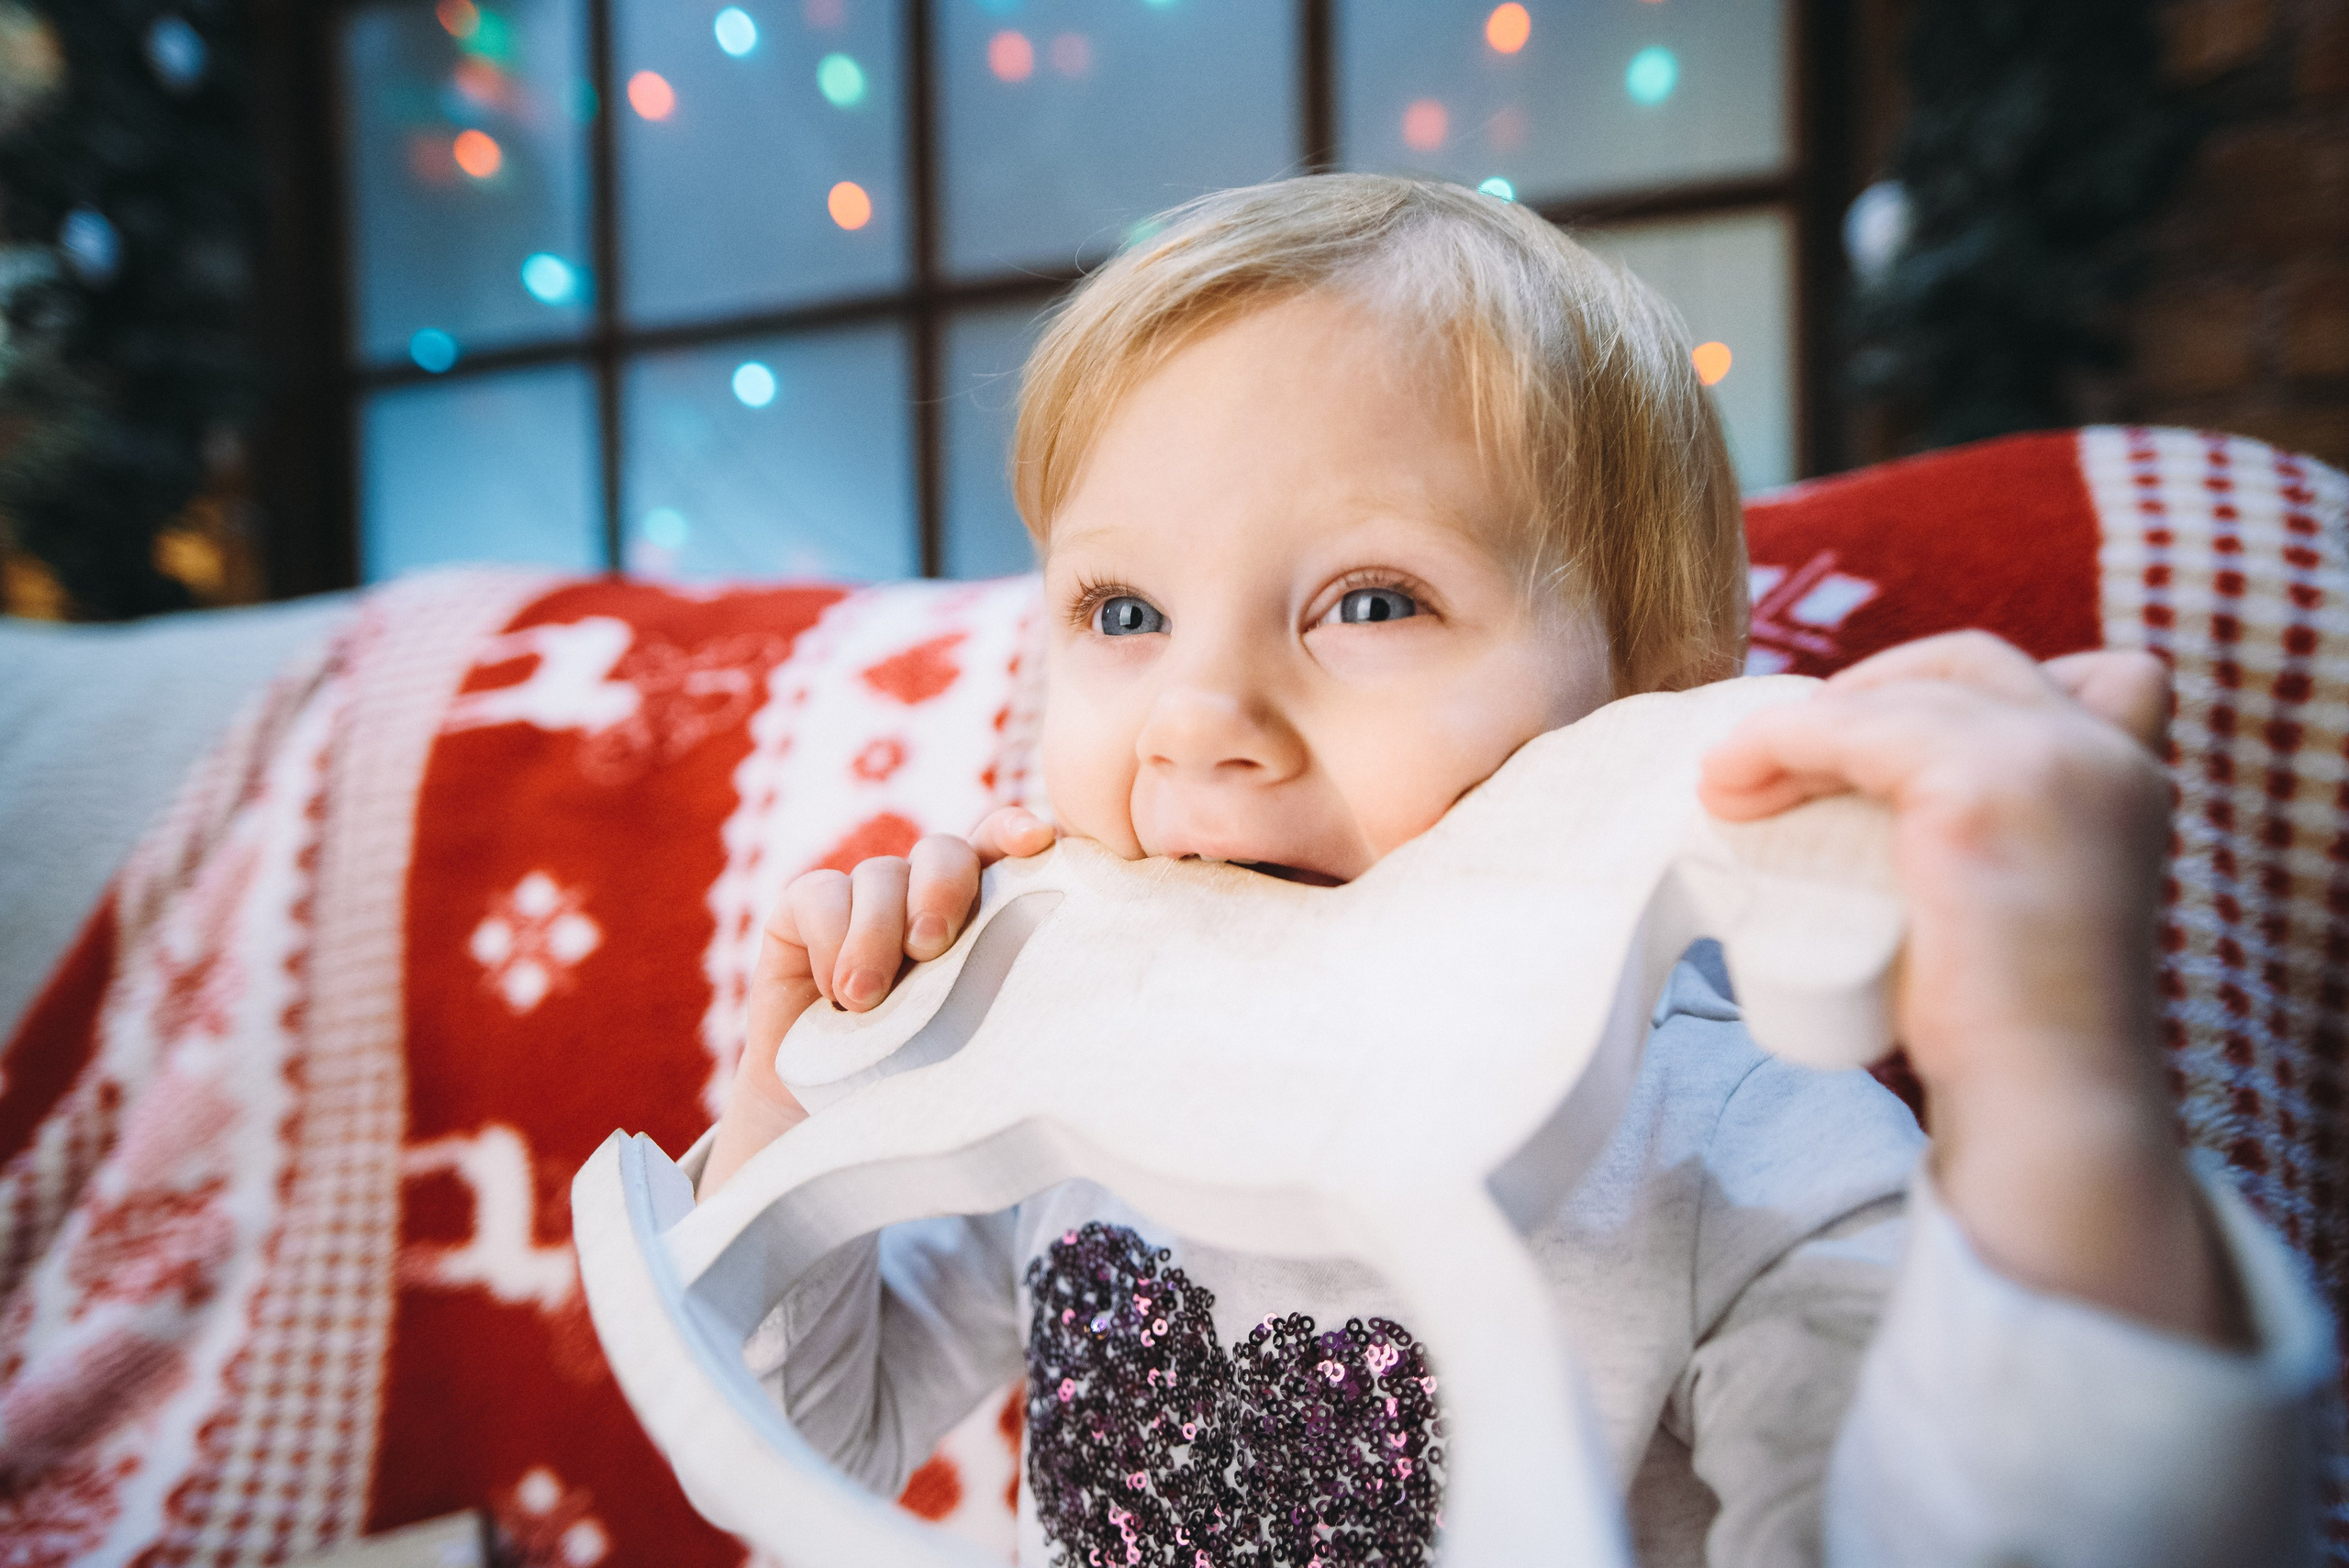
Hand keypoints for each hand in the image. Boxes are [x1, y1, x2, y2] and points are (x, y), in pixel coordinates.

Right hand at [702, 807, 1056, 1195]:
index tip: (1037, 841)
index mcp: (983, 911)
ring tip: (866, 1001)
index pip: (1006, 850)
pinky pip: (820, 894)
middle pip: (943, 852)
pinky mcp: (804, 912)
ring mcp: (864, 898)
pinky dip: (830, 939)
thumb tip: (1063, 997)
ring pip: (879, 874)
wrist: (834, 1120)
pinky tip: (835, 996)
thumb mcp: (977, 1038)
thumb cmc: (924, 1080)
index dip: (1018, 833)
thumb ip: (1010, 993)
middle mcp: (924, 893)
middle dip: (941, 888)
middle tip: (931, 947)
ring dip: (876, 932)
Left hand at [1701, 633, 2247, 1345]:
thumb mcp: (2025, 898)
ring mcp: (2053, 761)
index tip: (1877, 740)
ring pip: (1900, 695)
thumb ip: (1998, 840)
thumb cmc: (2013, 1029)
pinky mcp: (1985, 789)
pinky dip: (1779, 743)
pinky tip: (1731, 782)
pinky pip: (1853, 728)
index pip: (2090, 670)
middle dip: (1871, 689)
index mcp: (2132, 777)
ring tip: (1734, 784)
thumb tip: (1874, 814)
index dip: (1971, 689)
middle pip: (1971, 660)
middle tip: (1788, 756)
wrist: (2046, 1100)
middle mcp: (2107, 754)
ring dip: (1801, 726)